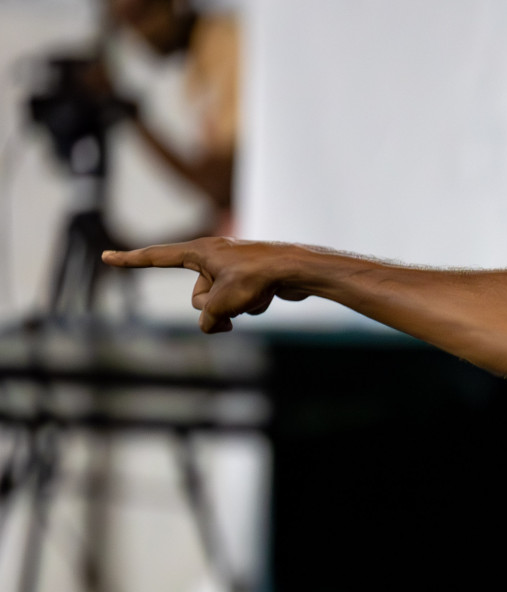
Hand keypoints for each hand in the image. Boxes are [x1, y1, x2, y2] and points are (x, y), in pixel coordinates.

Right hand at [102, 238, 308, 332]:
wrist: (297, 269)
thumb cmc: (258, 278)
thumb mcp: (222, 303)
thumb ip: (207, 318)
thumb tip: (214, 324)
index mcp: (199, 252)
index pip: (156, 257)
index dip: (130, 261)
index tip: (107, 257)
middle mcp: (213, 256)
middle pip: (197, 297)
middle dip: (215, 306)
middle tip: (239, 295)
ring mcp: (232, 269)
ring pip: (220, 303)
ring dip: (236, 307)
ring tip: (256, 295)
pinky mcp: (250, 280)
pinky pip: (241, 303)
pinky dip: (253, 305)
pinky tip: (269, 295)